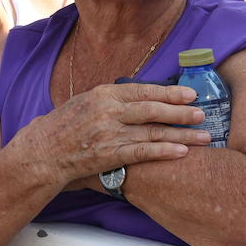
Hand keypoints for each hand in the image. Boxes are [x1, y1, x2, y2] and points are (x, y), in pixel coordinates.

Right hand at [21, 83, 208, 185]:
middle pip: (153, 110)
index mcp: (103, 94)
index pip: (143, 90)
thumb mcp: (85, 102)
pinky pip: (143, 152)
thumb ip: (111, 100)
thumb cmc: (63, 127)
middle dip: (181, 112)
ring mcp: (110, 133)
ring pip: (153, 132)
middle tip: (202, 113)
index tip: (189, 94)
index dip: (169, 92)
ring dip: (181, 134)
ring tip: (203, 136)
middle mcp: (108, 111)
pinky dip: (164, 151)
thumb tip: (139, 97)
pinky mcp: (110, 155)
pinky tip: (181, 152)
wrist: (42, 152)